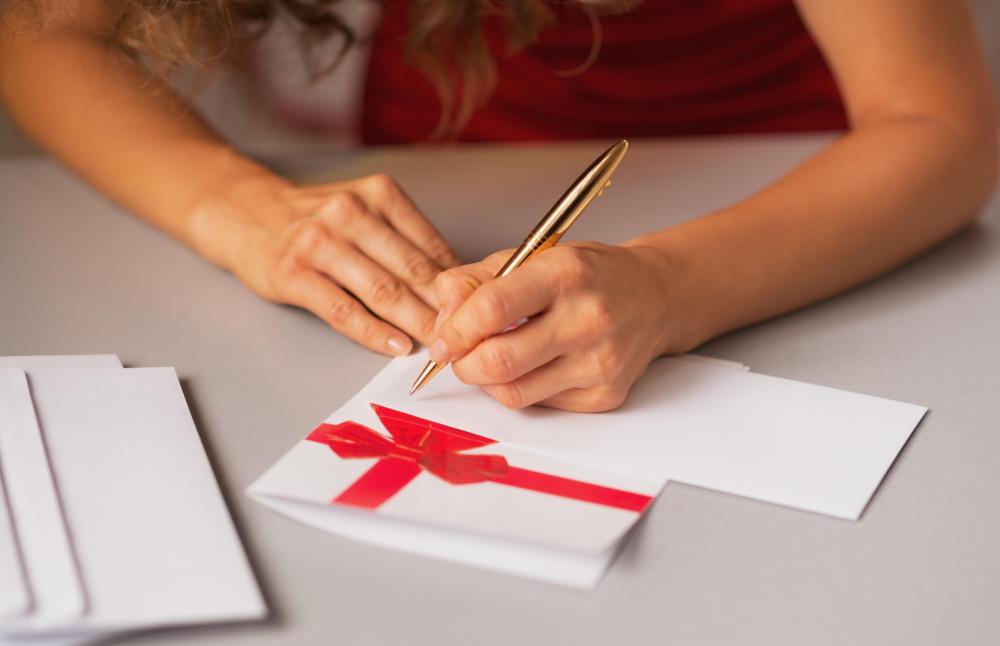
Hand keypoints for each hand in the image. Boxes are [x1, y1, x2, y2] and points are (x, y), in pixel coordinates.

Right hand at [191, 171, 459, 354]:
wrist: (244, 212)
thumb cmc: (314, 219)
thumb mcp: (364, 210)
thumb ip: (404, 238)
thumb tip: (455, 281)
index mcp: (377, 194)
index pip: (430, 243)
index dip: (457, 282)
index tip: (478, 308)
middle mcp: (350, 212)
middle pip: (411, 268)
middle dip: (444, 307)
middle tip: (470, 335)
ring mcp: (319, 242)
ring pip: (382, 290)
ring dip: (416, 322)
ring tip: (440, 345)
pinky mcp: (293, 273)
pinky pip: (343, 310)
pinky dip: (375, 332)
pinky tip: (397, 346)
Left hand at [429, 242, 685, 411]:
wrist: (655, 297)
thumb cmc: (589, 275)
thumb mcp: (531, 256)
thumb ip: (476, 280)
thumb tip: (442, 317)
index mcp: (565, 273)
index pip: (492, 309)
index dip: (453, 330)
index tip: (442, 339)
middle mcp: (588, 318)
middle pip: (498, 361)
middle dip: (462, 364)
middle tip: (456, 356)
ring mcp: (600, 362)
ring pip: (513, 393)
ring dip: (487, 381)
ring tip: (490, 360)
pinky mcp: (605, 395)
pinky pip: (539, 405)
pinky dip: (520, 389)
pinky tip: (529, 367)